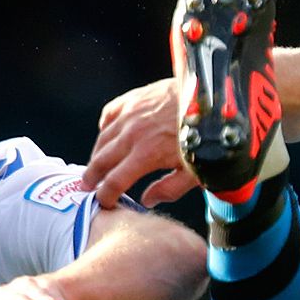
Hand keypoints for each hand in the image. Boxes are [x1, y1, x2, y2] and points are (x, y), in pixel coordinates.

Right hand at [84, 78, 198, 208]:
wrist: (212, 97)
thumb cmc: (207, 135)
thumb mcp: (195, 171)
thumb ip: (169, 189)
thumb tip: (147, 200)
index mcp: (146, 155)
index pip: (115, 182)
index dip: (106, 196)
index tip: (104, 202)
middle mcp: (132, 134)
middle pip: (101, 161)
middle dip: (92, 177)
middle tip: (86, 187)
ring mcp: (130, 114)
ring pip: (102, 139)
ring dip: (95, 155)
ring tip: (94, 166)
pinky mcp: (133, 99)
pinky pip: (109, 114)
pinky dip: (104, 127)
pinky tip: (106, 135)